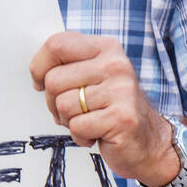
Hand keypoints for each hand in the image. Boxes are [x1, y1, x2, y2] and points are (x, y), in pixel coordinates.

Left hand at [29, 32, 178, 186]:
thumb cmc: (111, 109)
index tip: (41, 83)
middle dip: (53, 102)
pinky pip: (77, 126)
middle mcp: (115, 64)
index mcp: (106, 48)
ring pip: (63, 105)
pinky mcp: (122, 117)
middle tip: (73, 111)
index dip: (39, 66)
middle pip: (54, 79)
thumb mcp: (92, 77)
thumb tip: (37, 73)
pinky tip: (97, 134)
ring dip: (68, 121)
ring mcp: (121, 90)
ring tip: (88, 121)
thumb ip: (68, 66)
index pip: (57, 44)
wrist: (149, 142)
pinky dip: (80, 136)